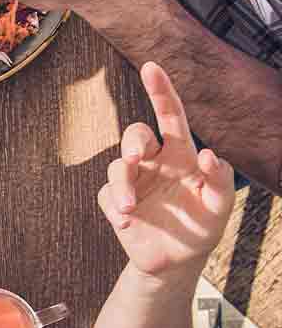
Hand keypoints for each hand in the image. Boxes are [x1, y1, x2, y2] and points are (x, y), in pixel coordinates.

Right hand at [97, 62, 235, 279]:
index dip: (160, 91)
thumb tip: (209, 154)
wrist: (175, 260)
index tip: (150, 67)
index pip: (170, 116)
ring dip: (122, 187)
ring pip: (116, 167)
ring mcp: (132, 181)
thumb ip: (221, 179)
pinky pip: (106, 196)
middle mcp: (153, 162)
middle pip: (134, 135)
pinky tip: (127, 223)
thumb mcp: (220, 205)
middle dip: (131, 142)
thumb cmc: (202, 227)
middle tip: (134, 158)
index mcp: (179, 154)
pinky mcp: (114, 202)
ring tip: (130, 209)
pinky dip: (115, 209)